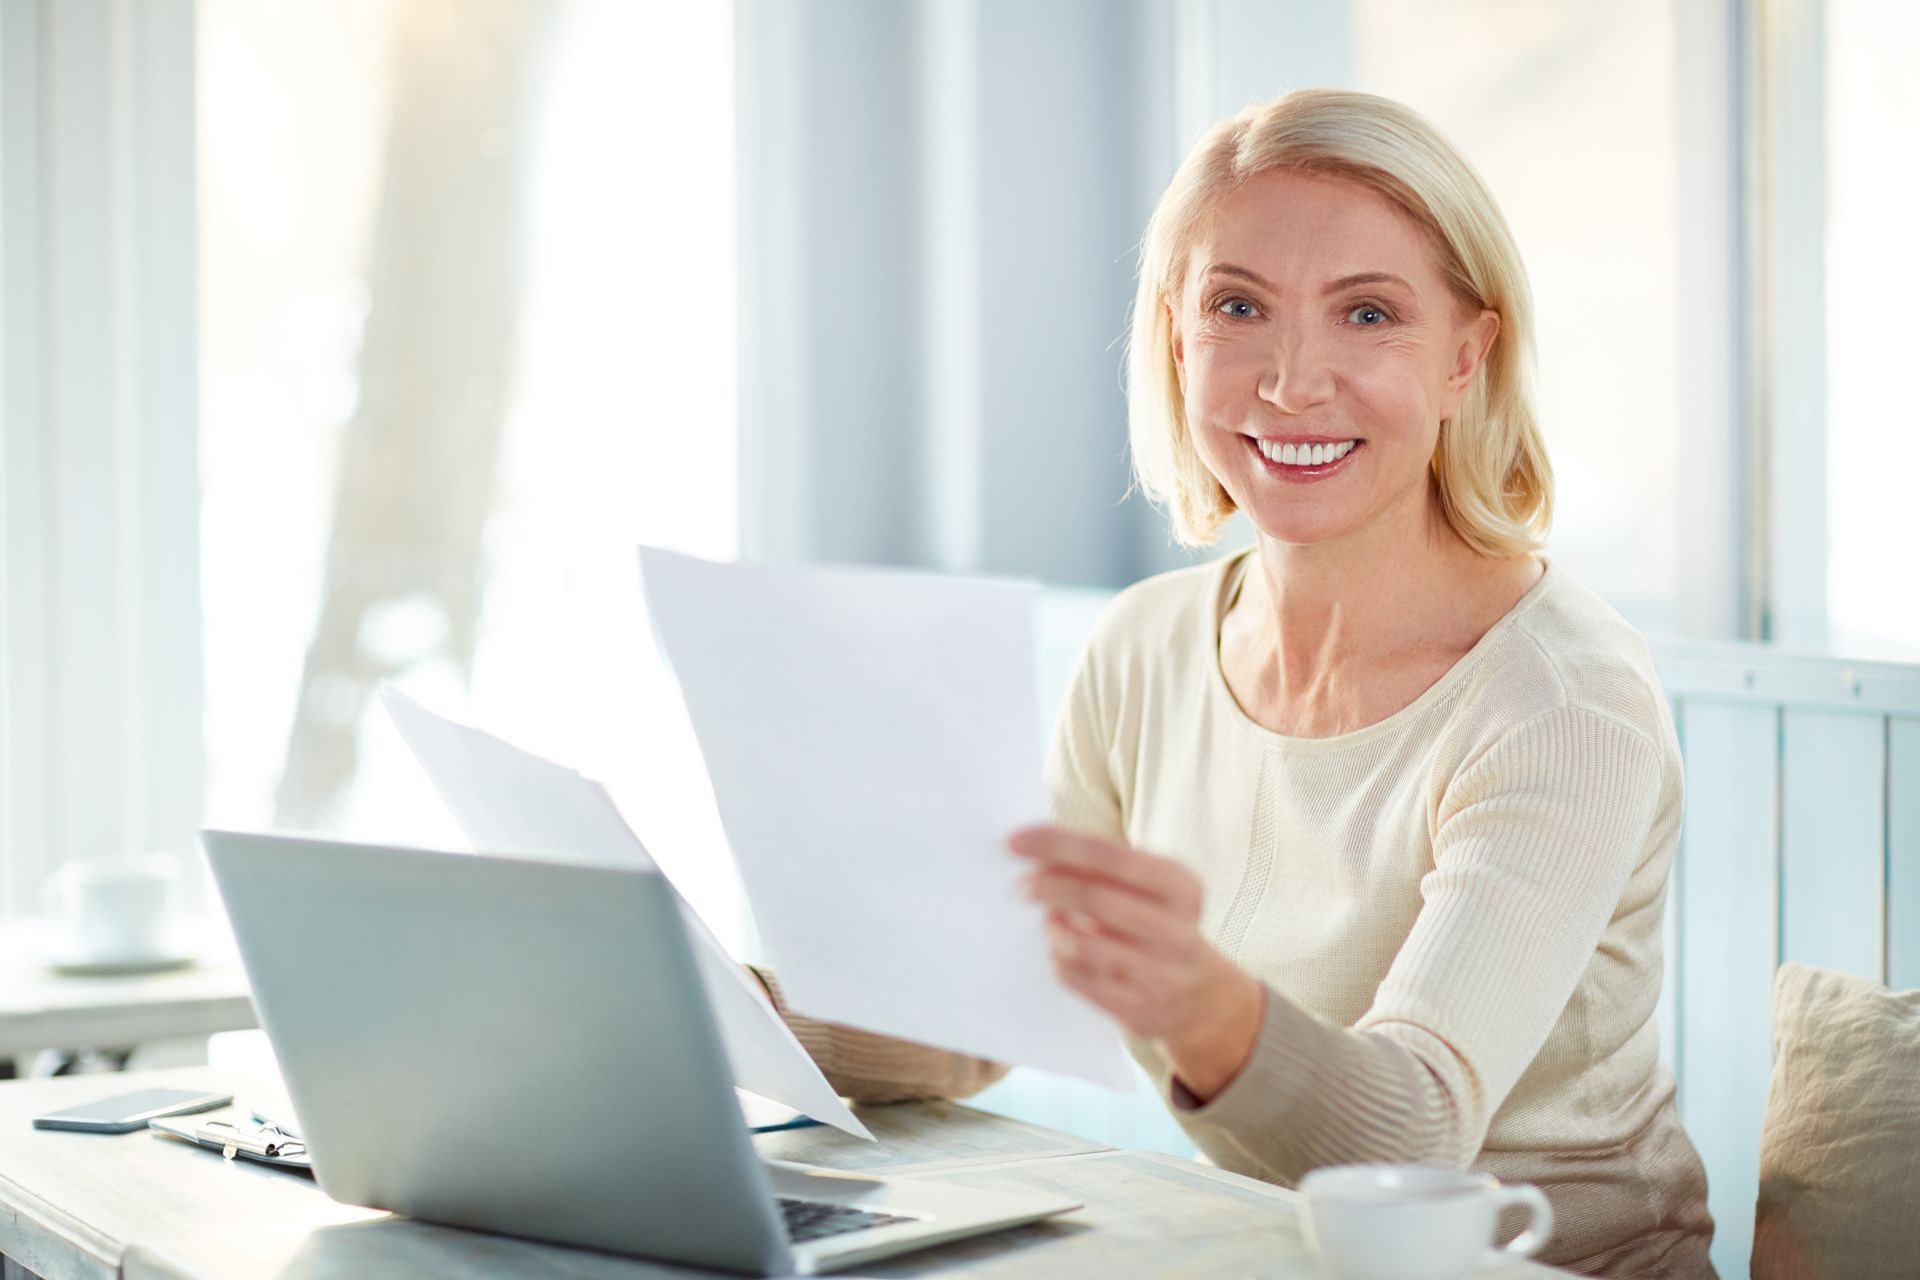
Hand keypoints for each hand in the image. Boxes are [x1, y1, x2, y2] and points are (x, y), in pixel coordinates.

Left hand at [1009, 824, 1263, 1099]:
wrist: (1198, 994)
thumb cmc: (1154, 924)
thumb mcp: (1146, 889)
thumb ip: (1101, 868)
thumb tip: (1036, 853)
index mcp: (1180, 886)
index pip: (1108, 854)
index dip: (1056, 844)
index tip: (1014, 842)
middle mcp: (1176, 930)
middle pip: (1094, 898)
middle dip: (1048, 887)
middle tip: (1022, 885)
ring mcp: (1160, 974)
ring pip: (1082, 945)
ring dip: (1053, 928)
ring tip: (1050, 922)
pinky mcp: (1139, 1009)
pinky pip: (1078, 979)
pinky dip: (1059, 960)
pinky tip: (1062, 952)